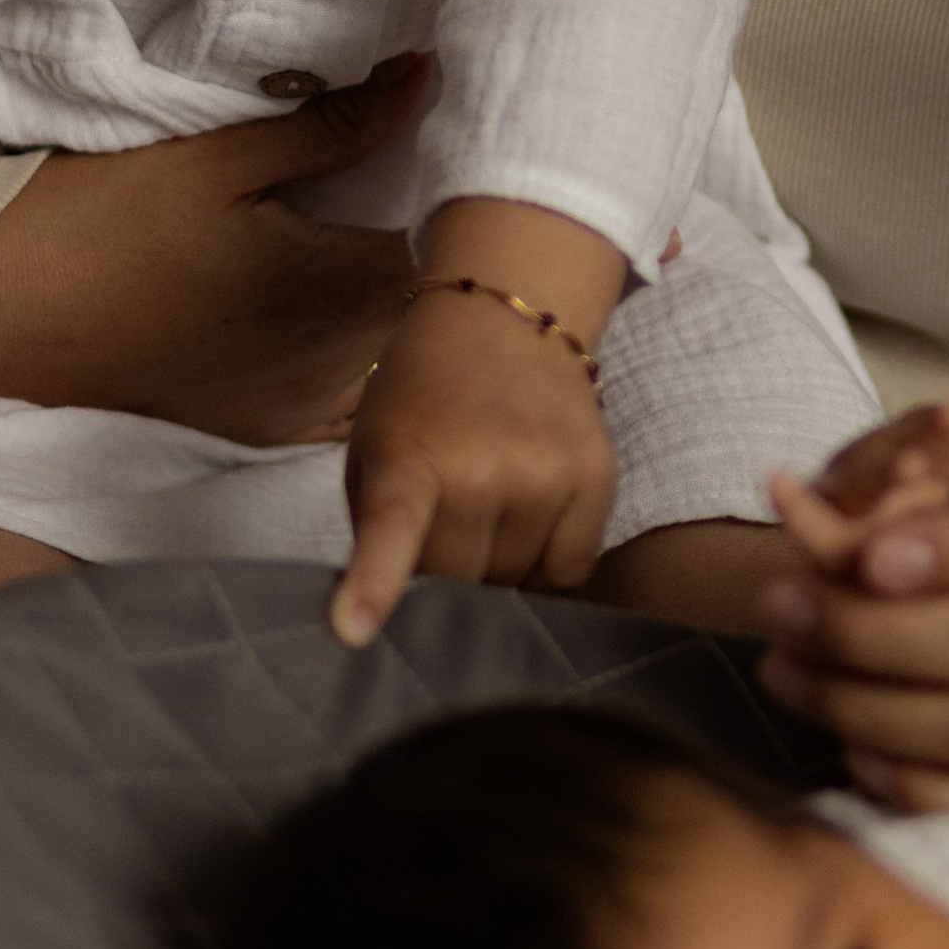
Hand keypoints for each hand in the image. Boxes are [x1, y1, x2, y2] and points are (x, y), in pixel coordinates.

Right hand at [0, 59, 429, 445]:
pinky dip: (355, 357)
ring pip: (392, 363)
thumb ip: (335, 125)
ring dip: (398, 312)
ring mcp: (290, 414)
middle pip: (432, 317)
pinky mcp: (255, 432)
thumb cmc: (96, 219)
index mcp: (326, 293)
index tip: (456, 157)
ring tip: (372, 243)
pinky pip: (345, 404)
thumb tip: (426, 75)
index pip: (452, 257)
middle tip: (420, 189)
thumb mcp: (218, 156)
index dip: (464, 205)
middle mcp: (324, 370)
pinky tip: (328, 306)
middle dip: (438, 256)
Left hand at [330, 200, 625, 643]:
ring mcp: (548, 476)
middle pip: (459, 586)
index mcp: (411, 456)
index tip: (350, 632)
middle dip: (445, 576)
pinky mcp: (598, 480)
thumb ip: (375, 527)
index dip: (374, 585)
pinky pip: (569, 572)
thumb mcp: (373, 447)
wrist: (506, 316)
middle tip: (441, 527)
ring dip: (498, 570)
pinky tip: (529, 518)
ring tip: (489, 509)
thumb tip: (386, 622)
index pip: (392, 528)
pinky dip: (545, 565)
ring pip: (518, 586)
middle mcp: (485, 468)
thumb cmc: (423, 394)